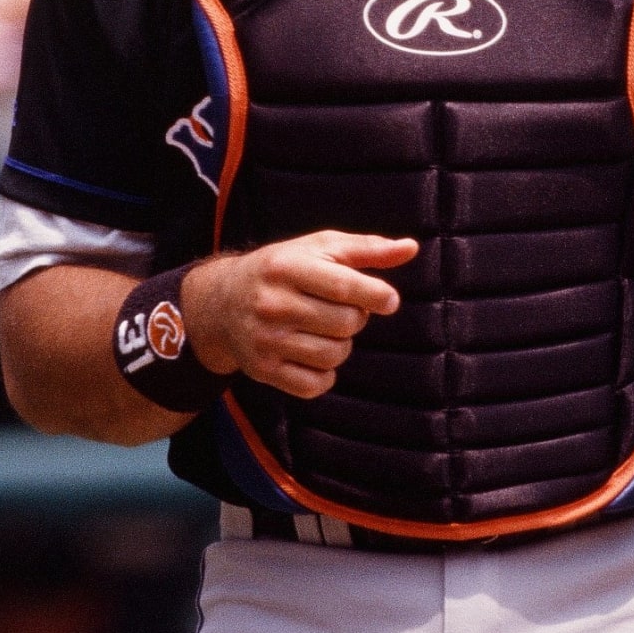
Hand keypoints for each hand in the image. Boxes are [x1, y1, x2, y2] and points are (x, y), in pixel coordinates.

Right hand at [181, 233, 417, 399]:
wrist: (222, 302)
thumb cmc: (283, 269)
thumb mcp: (319, 248)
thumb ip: (367, 249)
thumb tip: (411, 248)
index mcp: (287, 267)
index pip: (345, 286)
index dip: (377, 295)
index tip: (388, 300)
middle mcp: (272, 304)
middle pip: (345, 324)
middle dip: (355, 317)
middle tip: (341, 309)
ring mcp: (265, 340)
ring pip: (334, 355)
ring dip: (341, 344)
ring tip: (325, 329)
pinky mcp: (263, 370)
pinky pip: (316, 384)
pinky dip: (325, 373)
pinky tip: (313, 353)